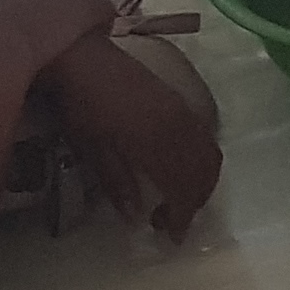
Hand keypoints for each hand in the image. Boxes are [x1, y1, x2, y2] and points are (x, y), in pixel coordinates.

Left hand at [41, 39, 223, 238]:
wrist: (82, 53)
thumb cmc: (80, 103)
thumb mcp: (91, 147)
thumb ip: (116, 182)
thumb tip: (136, 216)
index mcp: (157, 140)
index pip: (184, 185)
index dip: (183, 214)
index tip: (171, 236)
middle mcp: (179, 123)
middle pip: (204, 169)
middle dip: (195, 201)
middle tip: (172, 222)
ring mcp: (182, 108)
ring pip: (209, 151)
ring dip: (201, 181)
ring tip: (177, 199)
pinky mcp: (178, 98)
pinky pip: (203, 135)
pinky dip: (199, 159)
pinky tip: (178, 168)